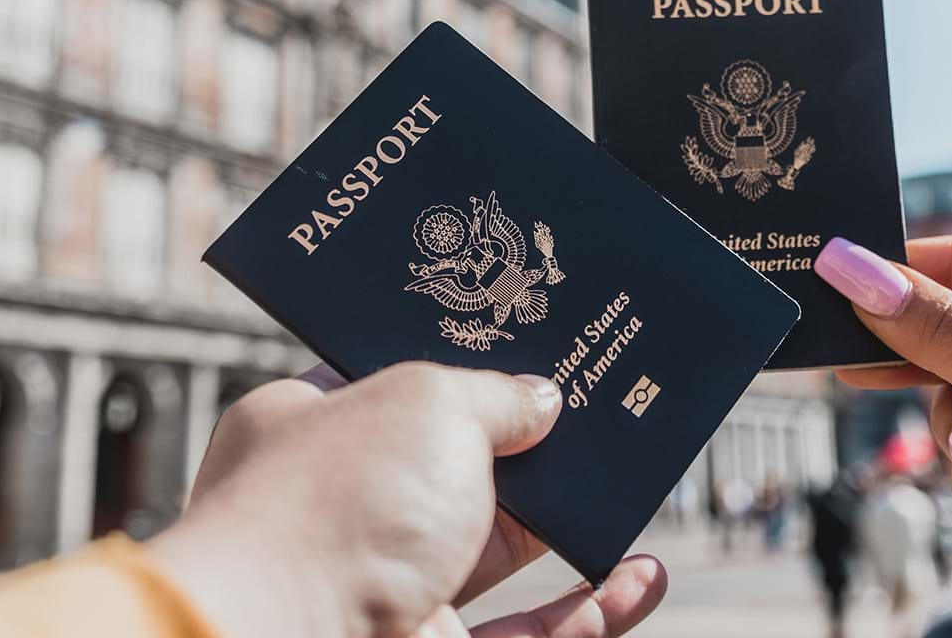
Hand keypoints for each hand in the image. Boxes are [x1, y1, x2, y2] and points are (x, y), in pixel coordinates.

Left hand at [147, 362, 666, 637]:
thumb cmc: (336, 506)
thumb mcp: (427, 404)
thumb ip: (494, 396)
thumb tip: (541, 401)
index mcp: (311, 428)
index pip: (392, 382)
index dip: (462, 363)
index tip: (526, 344)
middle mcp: (344, 509)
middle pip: (457, 466)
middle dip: (531, 444)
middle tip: (598, 407)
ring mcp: (387, 589)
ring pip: (499, 551)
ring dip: (571, 523)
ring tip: (633, 483)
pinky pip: (530, 633)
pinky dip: (591, 610)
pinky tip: (640, 576)